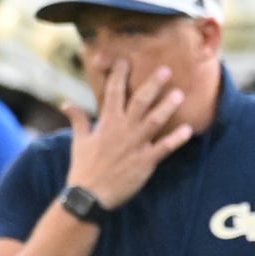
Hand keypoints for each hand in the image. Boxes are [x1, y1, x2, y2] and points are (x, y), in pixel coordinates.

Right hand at [63, 60, 192, 209]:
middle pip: (139, 102)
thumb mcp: (78, 141)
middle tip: (166, 70)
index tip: (125, 60)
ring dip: (167, 107)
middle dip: (152, 85)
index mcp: (106, 123)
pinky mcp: (145, 161)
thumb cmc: (84, 167)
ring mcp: (135, 144)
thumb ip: (78, 120)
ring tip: (180, 94)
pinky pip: (164, 147)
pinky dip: (176, 139)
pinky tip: (189, 130)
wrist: (89, 195)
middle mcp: (122, 130)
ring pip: (154, 121)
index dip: (119, 75)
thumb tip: (65, 103)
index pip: (112, 93)